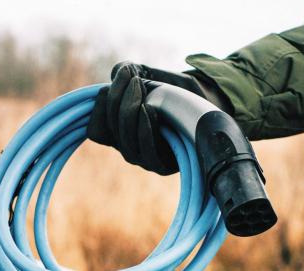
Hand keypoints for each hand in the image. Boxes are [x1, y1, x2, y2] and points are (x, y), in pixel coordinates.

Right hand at [87, 62, 227, 174]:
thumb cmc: (176, 91)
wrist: (208, 105)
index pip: (95, 128)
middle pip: (110, 130)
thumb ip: (129, 72)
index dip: (102, 102)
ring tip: (141, 89)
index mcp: (118, 130)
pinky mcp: (163, 166)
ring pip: (126, 142)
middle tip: (134, 78)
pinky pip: (147, 154)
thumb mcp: (150, 76)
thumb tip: (116, 73)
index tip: (123, 74)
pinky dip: (145, 130)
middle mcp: (127, 146)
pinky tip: (149, 110)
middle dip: (118, 100)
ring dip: (130, 112)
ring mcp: (143, 158)